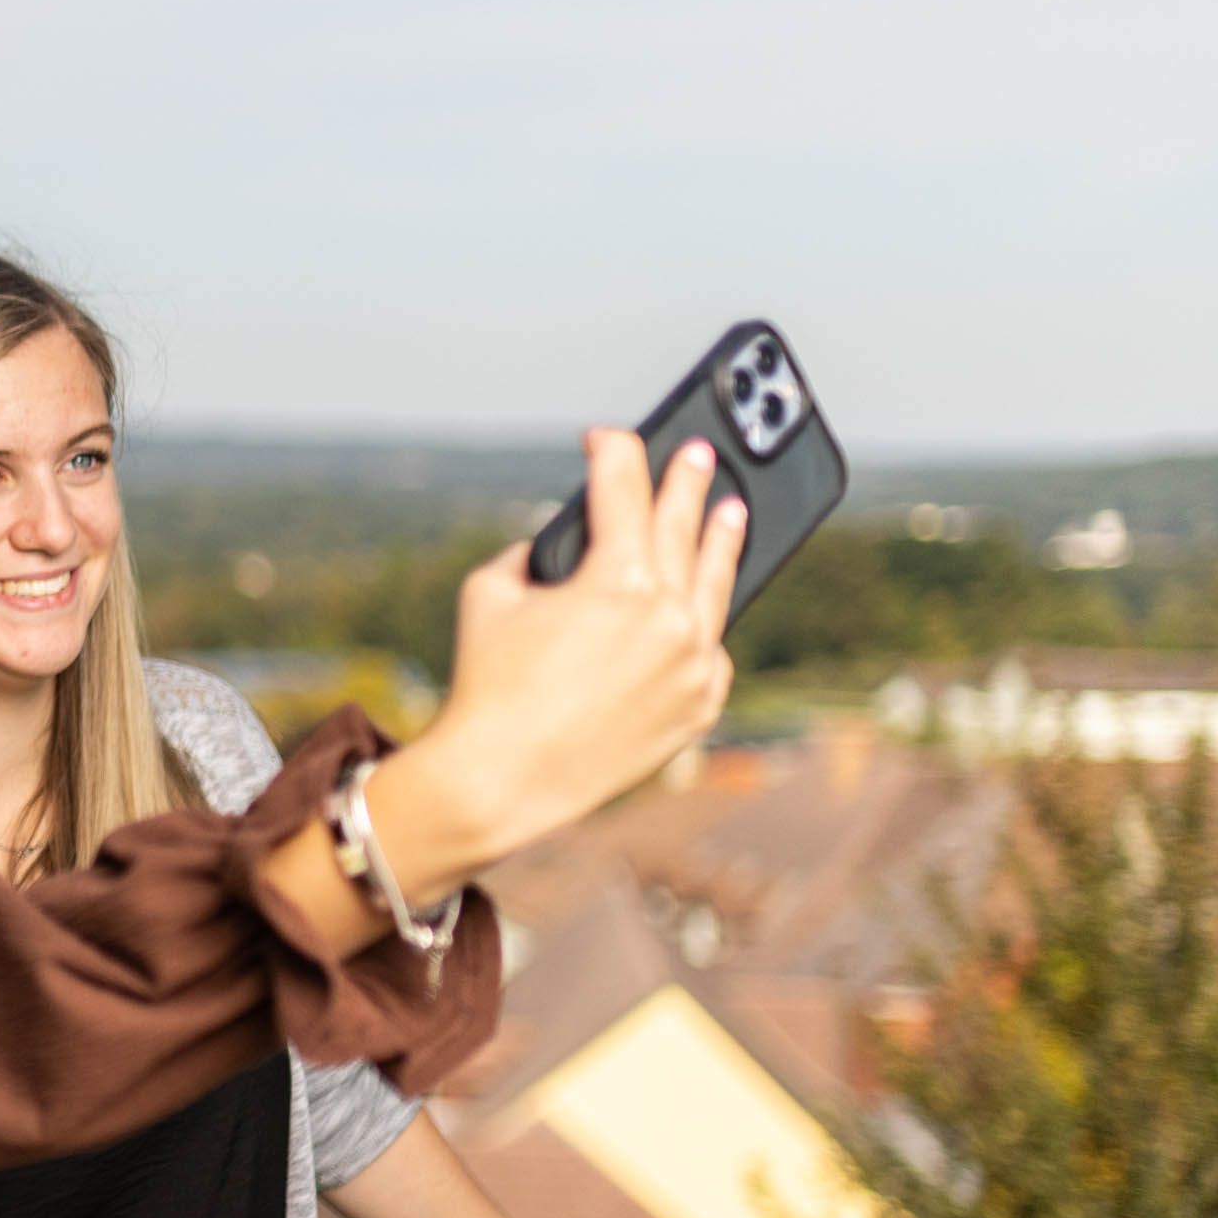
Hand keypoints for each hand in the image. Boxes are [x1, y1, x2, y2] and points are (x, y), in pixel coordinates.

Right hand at [375, 430, 744, 891]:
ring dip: (722, 539)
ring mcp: (692, 663)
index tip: (607, 437)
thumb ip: (533, 554)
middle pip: (682, 525)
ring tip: (730, 511)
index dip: (613, 451)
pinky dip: (701, 624)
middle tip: (696, 453)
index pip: (623, 488)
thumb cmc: (486, 682)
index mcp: (617, 578)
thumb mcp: (489, 593)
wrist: (502, 780)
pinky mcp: (700, 705)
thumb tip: (564, 545)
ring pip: (716, 584)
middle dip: (684, 482)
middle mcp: (668, 616)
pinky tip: (702, 603)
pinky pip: (710, 649)